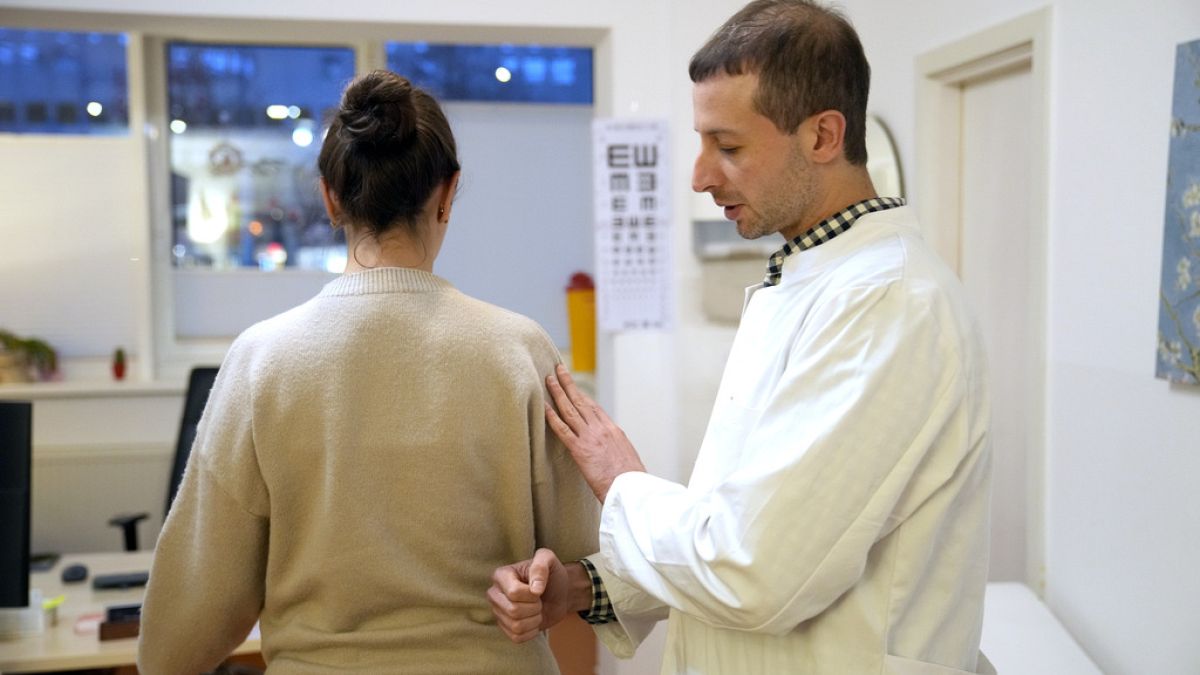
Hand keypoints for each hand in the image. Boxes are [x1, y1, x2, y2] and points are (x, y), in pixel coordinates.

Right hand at [488, 548, 576, 642]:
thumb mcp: (549, 560)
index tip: (539, 588)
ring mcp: (498, 612)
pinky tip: (533, 620)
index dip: (532, 595)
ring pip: (516, 626)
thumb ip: (541, 566)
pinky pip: (517, 637)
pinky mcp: (505, 628)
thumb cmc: (552, 575)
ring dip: (534, 620)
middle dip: (534, 607)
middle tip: (539, 600)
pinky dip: (531, 631)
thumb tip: (535, 589)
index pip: (514, 592)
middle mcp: (494, 594)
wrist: (559, 593)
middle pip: (513, 610)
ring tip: (537, 609)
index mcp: (501, 575)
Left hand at [545, 364, 645, 501]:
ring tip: (549, 380)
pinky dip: (551, 416)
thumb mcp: (627, 458)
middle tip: (559, 370)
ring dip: (558, 393)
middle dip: (569, 384)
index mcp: (614, 431)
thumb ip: (616, 449)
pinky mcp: (580, 450)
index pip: (595, 408)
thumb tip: (612, 450)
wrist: (632, 489)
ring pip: (570, 409)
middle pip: (581, 401)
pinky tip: (543, 406)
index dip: (582, 395)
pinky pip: (562, 429)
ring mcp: (590, 437)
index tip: (574, 386)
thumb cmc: (631, 480)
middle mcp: (601, 429)